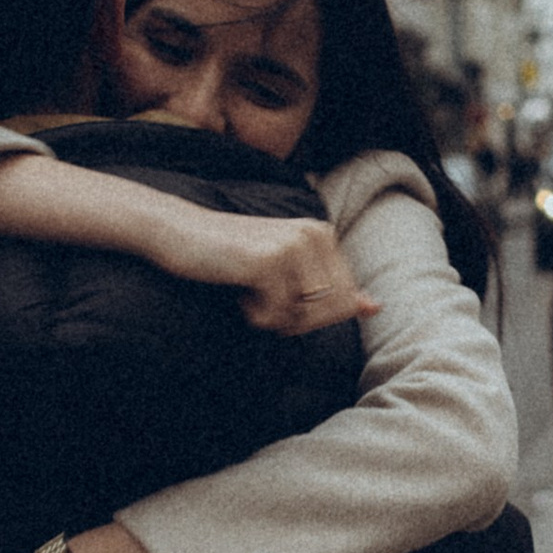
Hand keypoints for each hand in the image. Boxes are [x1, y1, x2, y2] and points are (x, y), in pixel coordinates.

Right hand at [175, 212, 375, 334]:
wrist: (178, 233)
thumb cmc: (229, 256)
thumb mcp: (285, 270)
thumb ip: (331, 288)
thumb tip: (374, 307)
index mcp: (323, 234)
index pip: (343, 300)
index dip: (311, 314)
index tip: (277, 294)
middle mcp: (315, 234)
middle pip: (330, 310)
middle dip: (296, 319)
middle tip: (262, 296)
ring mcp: (293, 246)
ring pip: (304, 317)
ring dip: (274, 318)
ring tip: (249, 289)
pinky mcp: (269, 261)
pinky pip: (277, 316)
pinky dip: (255, 316)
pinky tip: (237, 288)